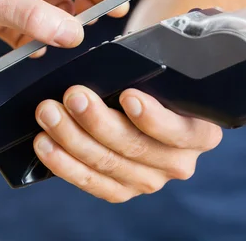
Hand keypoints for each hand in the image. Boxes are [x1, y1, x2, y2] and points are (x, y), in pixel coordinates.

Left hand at [33, 86, 221, 201]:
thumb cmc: (158, 83)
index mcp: (200, 134)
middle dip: (98, 121)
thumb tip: (123, 57)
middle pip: (135, 148)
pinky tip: (45, 144)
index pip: (179, 131)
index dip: (152, 118)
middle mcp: (178, 163)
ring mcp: (148, 180)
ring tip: (48, 113)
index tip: (127, 95)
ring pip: (106, 164)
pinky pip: (90, 182)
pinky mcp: (120, 189)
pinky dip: (63, 163)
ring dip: (72, 138)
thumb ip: (158, 70)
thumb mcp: (169, 72)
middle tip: (73, 96)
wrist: (151, 105)